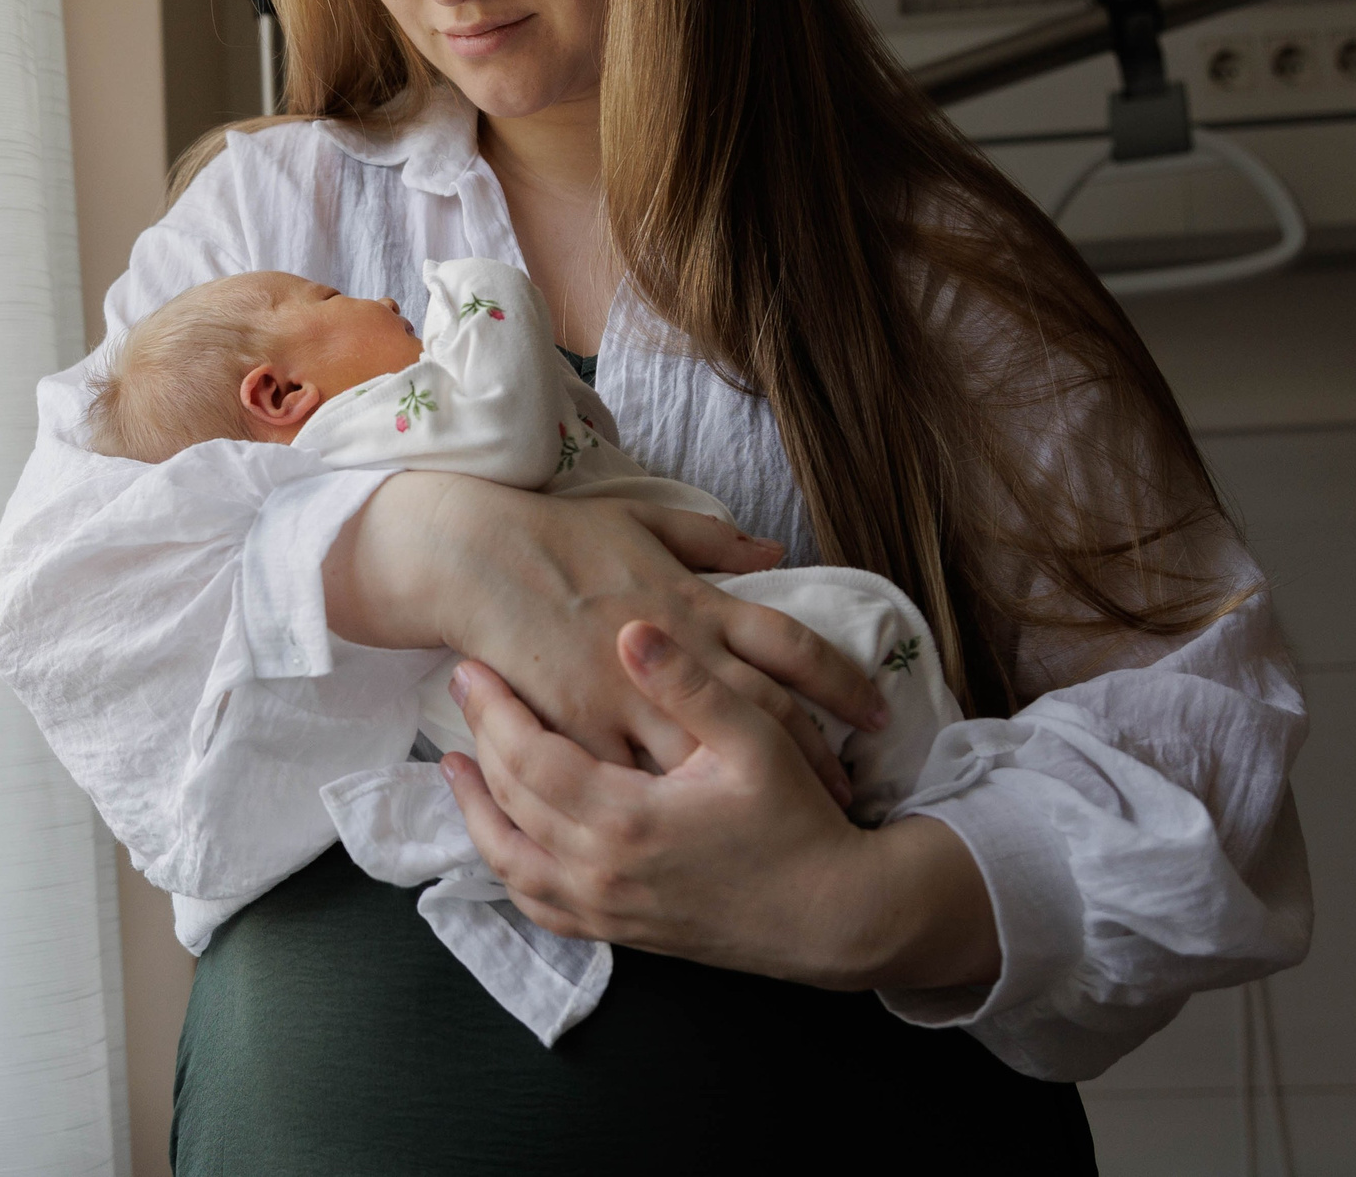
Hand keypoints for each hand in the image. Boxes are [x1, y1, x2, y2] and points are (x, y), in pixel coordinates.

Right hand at [325, 472, 886, 804]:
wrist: (477, 557)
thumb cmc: (559, 533)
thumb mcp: (644, 519)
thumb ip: (712, 540)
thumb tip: (772, 550)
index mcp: (696, 602)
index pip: (793, 646)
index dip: (843, 682)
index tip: (878, 713)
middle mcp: (675, 655)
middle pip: (764, 714)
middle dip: (814, 757)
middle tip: (849, 795)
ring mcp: (628, 697)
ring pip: (708, 759)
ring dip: (750, 793)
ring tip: (787, 827)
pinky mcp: (581, 728)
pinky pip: (632, 779)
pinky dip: (668, 807)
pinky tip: (695, 836)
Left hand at [439, 622, 1000, 991]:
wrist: (837, 918)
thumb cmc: (802, 822)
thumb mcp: (757, 740)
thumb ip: (690, 684)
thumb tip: (630, 628)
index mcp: (625, 817)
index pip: (528, 756)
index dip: (493, 709)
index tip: (469, 666)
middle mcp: (601, 871)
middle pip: (509, 800)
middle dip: (477, 743)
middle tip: (460, 692)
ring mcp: (607, 910)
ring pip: (509, 861)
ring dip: (476, 811)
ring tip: (455, 766)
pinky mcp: (621, 932)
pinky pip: (541, 905)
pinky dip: (511, 868)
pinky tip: (505, 839)